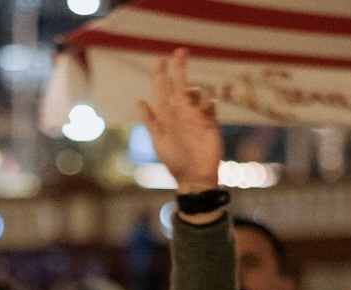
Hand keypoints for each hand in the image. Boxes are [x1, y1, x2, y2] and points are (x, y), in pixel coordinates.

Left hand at [137, 49, 221, 194]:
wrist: (195, 177)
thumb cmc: (174, 161)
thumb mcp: (159, 141)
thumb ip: (150, 121)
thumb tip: (139, 101)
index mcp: (166, 116)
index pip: (162, 90)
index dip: (161, 75)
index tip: (161, 60)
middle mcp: (181, 113)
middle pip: (180, 84)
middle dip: (180, 67)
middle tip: (180, 51)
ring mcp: (196, 116)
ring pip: (196, 92)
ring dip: (193, 90)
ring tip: (191, 98)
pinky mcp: (211, 122)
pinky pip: (211, 105)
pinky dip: (207, 104)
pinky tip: (204, 112)